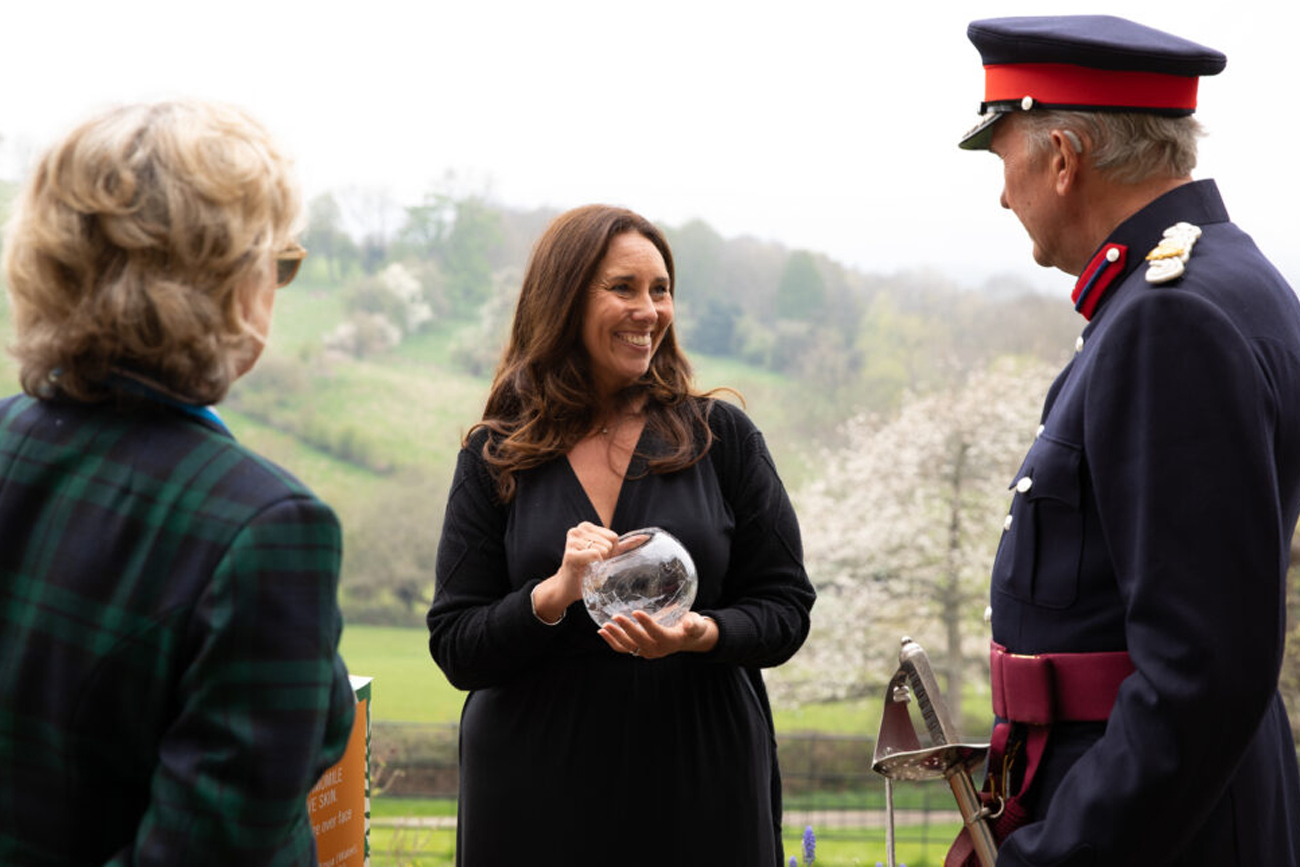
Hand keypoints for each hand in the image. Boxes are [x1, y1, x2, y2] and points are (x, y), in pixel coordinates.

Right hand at [531, 522, 617, 622]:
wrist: (570, 587)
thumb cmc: (589, 570)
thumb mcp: (608, 555)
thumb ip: (624, 545)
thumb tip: (645, 537)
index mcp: (586, 526)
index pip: (613, 536)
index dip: (611, 551)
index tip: (599, 557)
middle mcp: (577, 530)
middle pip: (609, 542)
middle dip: (606, 556)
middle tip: (592, 564)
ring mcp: (572, 541)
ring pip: (603, 549)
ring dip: (599, 562)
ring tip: (588, 566)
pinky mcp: (570, 554)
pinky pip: (596, 555)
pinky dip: (595, 565)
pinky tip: (585, 568)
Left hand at [598, 610, 717, 658]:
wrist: (685, 638)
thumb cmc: (691, 626)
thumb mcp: (696, 624)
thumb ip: (694, 624)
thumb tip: (690, 624)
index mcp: (670, 641)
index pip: (657, 633)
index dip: (647, 624)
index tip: (636, 612)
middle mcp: (657, 649)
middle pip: (639, 641)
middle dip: (627, 629)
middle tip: (616, 616)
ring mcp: (646, 652)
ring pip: (628, 647)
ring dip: (616, 636)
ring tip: (605, 625)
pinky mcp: (639, 650)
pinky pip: (623, 649)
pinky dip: (612, 641)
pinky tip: (602, 631)